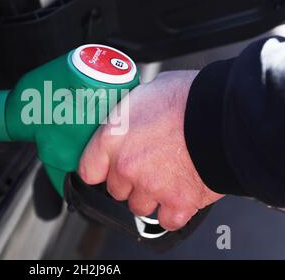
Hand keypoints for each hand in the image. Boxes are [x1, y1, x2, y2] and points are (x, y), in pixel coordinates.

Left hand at [78, 71, 223, 230]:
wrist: (223, 113)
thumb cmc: (188, 96)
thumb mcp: (146, 92)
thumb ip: (130, 114)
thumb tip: (129, 115)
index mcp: (112, 138)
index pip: (88, 169)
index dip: (97, 169)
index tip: (102, 170)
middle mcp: (127, 167)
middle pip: (116, 189)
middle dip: (128, 181)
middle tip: (145, 166)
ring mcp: (152, 187)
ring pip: (139, 206)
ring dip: (149, 196)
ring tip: (165, 178)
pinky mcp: (179, 202)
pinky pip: (168, 219)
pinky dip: (173, 211)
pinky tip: (180, 195)